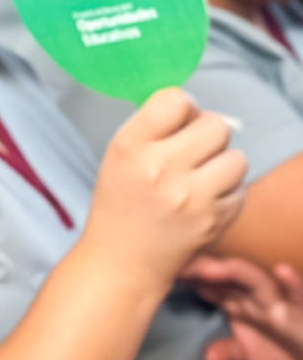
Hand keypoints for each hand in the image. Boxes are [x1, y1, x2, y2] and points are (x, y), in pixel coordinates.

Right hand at [82, 88, 245, 287]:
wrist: (123, 259)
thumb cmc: (123, 202)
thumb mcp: (119, 155)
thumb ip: (154, 126)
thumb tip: (196, 105)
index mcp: (130, 147)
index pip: (174, 100)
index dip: (183, 107)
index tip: (179, 121)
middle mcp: (159, 168)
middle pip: (215, 126)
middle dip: (208, 136)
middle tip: (192, 152)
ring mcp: (189, 196)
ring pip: (236, 158)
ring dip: (222, 165)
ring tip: (199, 180)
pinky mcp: (213, 220)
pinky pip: (240, 190)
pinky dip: (226, 194)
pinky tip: (202, 203)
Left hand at [183, 255, 302, 359]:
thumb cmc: (283, 352)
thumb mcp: (250, 358)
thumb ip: (229, 354)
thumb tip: (209, 359)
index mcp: (240, 303)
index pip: (209, 286)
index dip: (187, 278)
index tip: (158, 271)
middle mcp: (256, 296)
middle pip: (224, 276)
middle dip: (200, 268)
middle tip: (174, 265)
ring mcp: (279, 301)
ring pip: (255, 279)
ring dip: (233, 271)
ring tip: (208, 268)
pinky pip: (299, 295)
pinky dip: (293, 283)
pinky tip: (283, 271)